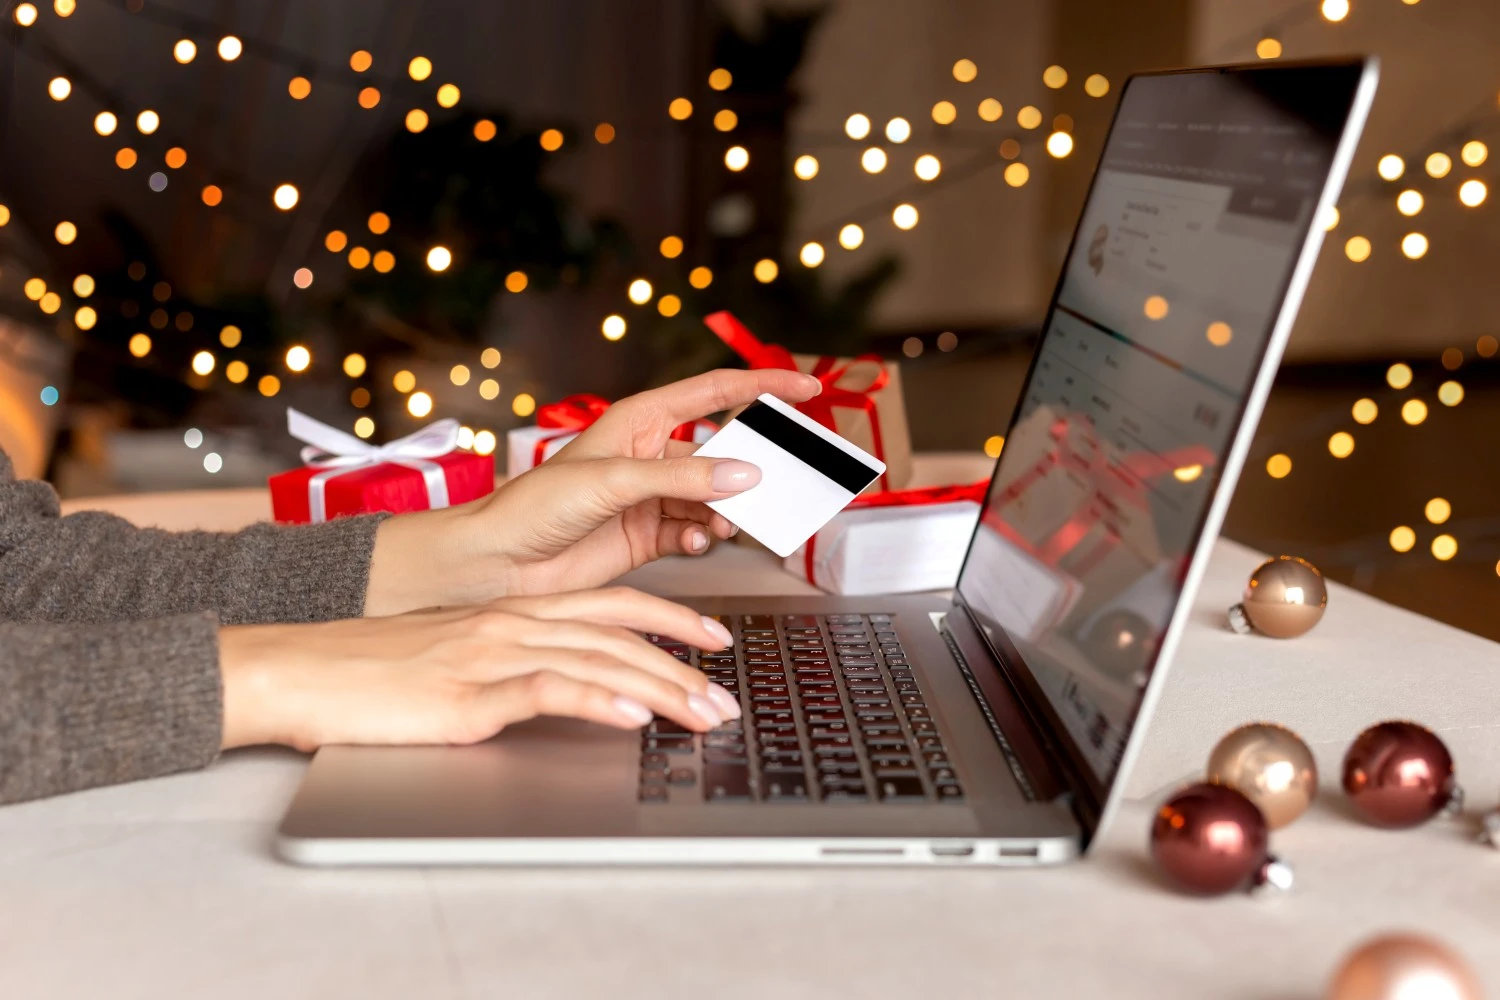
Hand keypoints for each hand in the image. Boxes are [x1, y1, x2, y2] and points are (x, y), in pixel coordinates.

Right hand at [219, 587, 741, 751]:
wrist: (299, 670)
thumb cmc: (371, 670)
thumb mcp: (457, 658)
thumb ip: (512, 665)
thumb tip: (564, 685)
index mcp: (513, 611)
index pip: (613, 604)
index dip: (673, 618)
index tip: (715, 639)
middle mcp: (511, 622)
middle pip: (622, 631)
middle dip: (685, 664)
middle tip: (726, 699)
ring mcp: (491, 653)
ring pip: (600, 657)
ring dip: (662, 689)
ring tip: (703, 715)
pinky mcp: (467, 691)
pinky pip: (548, 688)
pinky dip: (598, 698)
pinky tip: (631, 715)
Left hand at [365, 368, 819, 613]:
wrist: (498, 564)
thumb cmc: (534, 508)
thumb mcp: (612, 482)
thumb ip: (682, 478)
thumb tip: (743, 475)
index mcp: (640, 421)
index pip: (714, 392)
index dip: (764, 386)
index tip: (807, 389)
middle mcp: (651, 455)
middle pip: (724, 452)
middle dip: (755, 468)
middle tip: (785, 482)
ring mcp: (653, 498)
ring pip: (716, 498)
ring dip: (726, 513)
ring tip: (719, 526)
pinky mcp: (651, 537)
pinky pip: (698, 532)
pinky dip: (704, 540)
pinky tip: (693, 544)